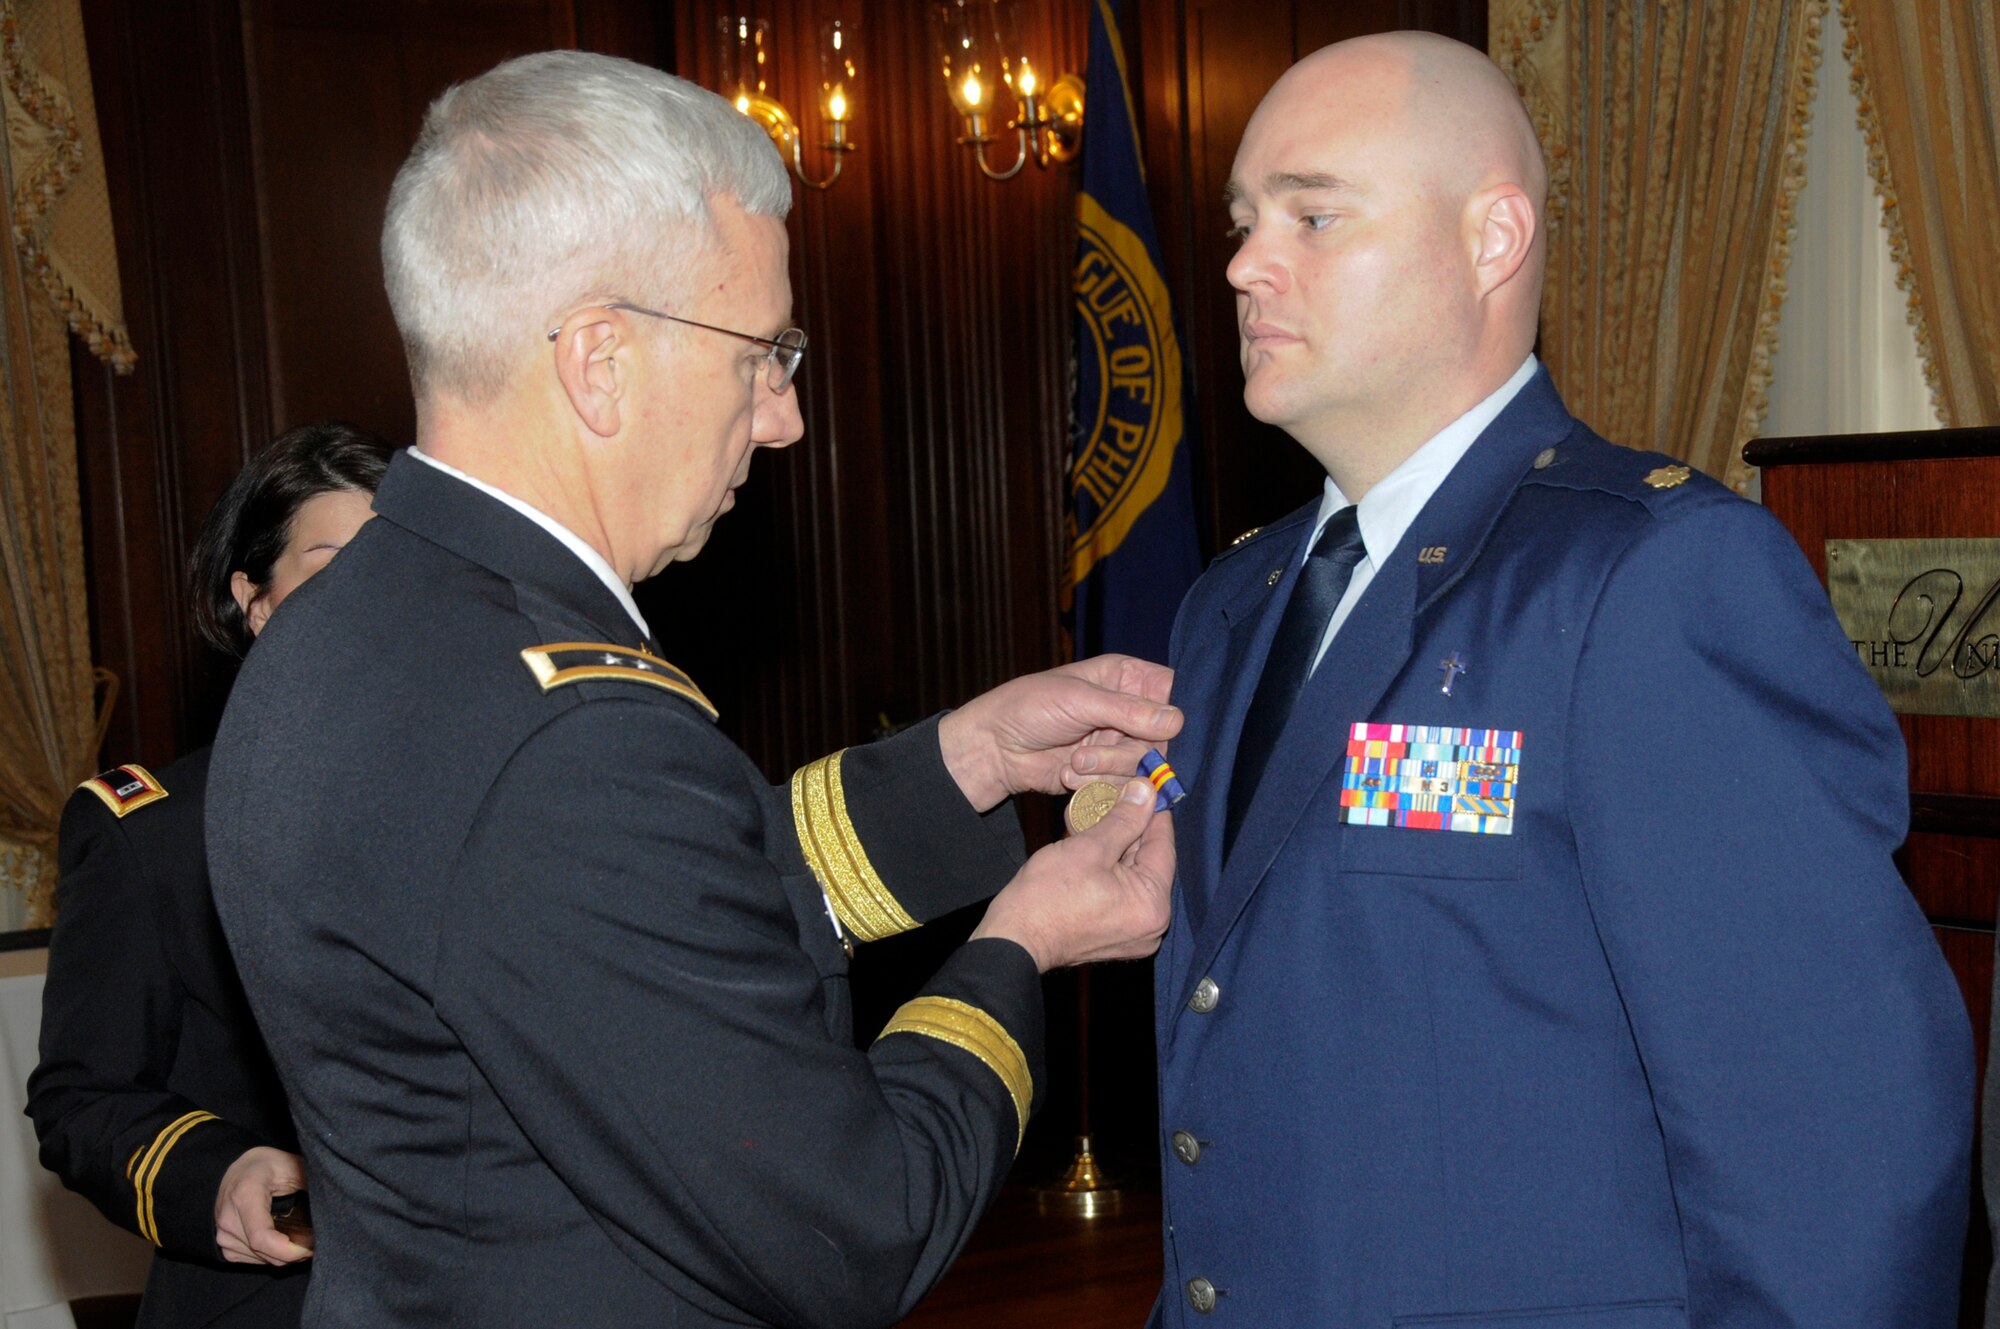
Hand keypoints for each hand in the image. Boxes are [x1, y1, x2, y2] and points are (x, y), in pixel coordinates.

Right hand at [215, 1147, 313, 1264]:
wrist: (239, 1170)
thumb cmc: (268, 1166)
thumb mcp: (292, 1166)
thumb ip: (309, 1185)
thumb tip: (331, 1208)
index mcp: (244, 1195)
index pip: (262, 1237)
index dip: (289, 1250)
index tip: (312, 1246)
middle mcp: (228, 1218)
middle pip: (264, 1252)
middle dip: (294, 1254)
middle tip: (317, 1244)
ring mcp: (222, 1234)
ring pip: (261, 1260)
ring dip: (285, 1257)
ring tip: (304, 1242)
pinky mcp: (224, 1245)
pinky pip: (252, 1260)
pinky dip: (271, 1256)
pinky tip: (284, 1243)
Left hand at [938, 655, 1180, 810]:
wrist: (994, 749)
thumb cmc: (1028, 708)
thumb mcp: (1078, 700)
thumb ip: (1128, 711)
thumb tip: (1177, 721)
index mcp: (1126, 677)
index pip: (1173, 691)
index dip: (1174, 714)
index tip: (1164, 734)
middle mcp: (1130, 710)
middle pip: (1164, 739)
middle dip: (1129, 751)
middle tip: (1088, 751)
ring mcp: (1120, 744)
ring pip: (1144, 766)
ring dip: (1108, 769)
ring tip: (1074, 762)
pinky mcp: (1109, 773)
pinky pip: (1124, 785)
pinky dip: (1098, 784)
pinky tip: (1069, 774)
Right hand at [970, 776, 1174, 971]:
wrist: (1014, 939)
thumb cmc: (1048, 896)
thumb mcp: (1090, 847)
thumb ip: (1124, 819)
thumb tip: (1146, 792)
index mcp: (1154, 904)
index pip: (1163, 845)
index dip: (1152, 811)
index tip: (1145, 786)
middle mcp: (1151, 923)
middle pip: (1146, 860)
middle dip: (1126, 827)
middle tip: (1112, 797)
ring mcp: (1133, 933)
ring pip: (1130, 873)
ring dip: (1112, 844)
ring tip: (1092, 817)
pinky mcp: (1114, 935)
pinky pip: (1119, 891)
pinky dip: (1106, 868)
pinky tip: (1087, 843)